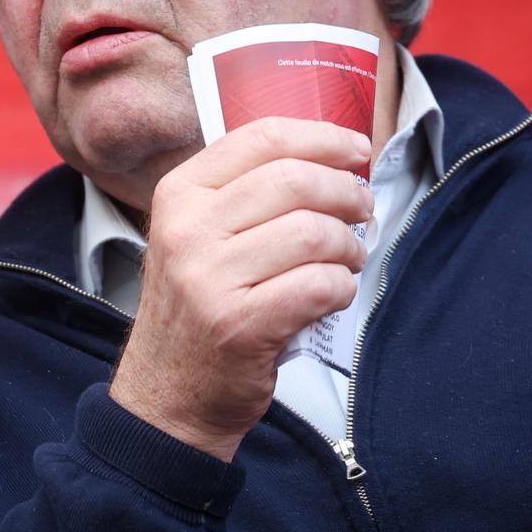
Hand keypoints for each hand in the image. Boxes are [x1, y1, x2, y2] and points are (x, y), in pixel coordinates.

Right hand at [109, 116, 373, 460]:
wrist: (168, 392)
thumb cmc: (197, 308)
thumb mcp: (196, 235)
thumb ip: (244, 193)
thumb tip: (331, 159)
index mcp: (179, 194)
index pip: (261, 138)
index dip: (322, 138)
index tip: (355, 150)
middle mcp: (187, 229)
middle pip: (294, 180)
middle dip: (346, 193)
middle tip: (362, 211)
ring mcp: (209, 277)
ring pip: (313, 232)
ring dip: (348, 247)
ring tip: (346, 260)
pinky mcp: (240, 324)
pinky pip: (319, 286)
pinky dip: (341, 288)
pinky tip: (332, 294)